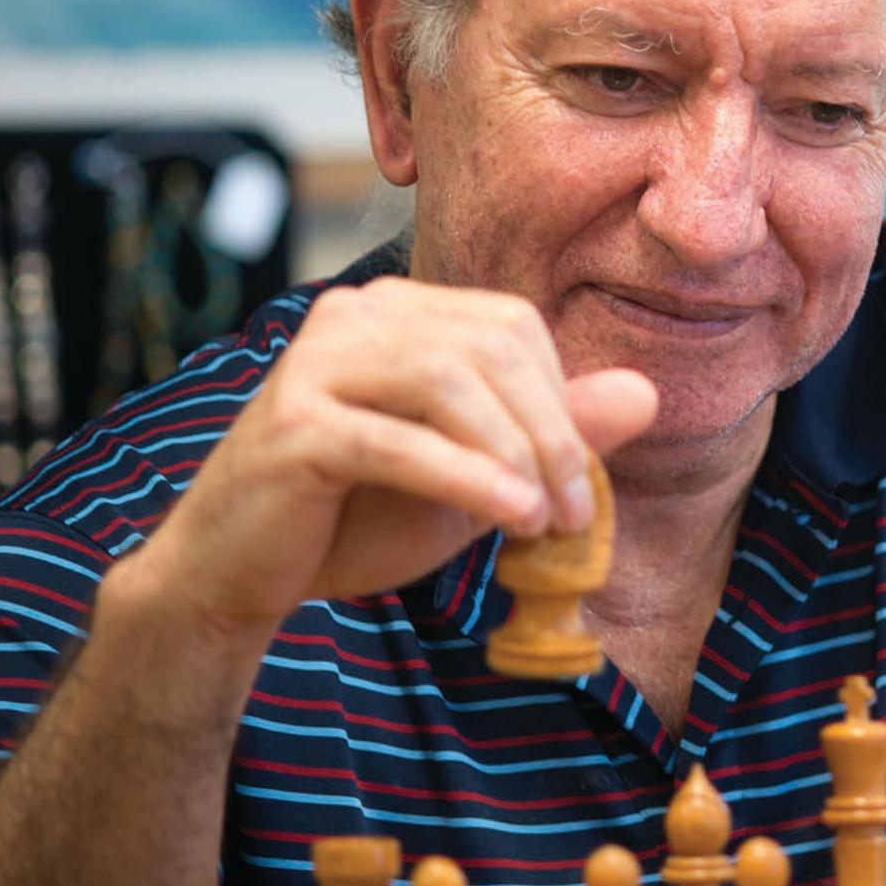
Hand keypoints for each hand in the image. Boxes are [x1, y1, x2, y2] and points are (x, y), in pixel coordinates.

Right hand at [138, 276, 656, 646]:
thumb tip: (647, 393)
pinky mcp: (294, 422)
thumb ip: (552, 432)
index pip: (509, 326)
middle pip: (489, 346)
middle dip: (550, 433)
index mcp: (396, 312)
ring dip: (516, 455)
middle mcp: (354, 316)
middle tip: (575, 513)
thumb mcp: (475, 475)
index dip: (560, 399)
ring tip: (545, 522)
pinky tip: (512, 518)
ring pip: (449, 382)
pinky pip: (401, 441)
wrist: (238, 573)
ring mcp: (318, 362)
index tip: (579, 482)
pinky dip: (468, 479)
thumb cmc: (356, 517)